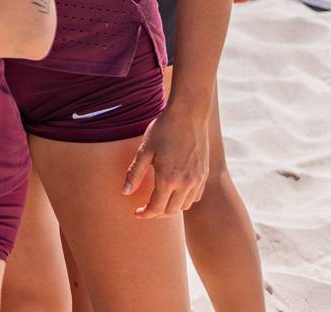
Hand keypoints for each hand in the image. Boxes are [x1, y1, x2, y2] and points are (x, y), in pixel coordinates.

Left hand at [123, 103, 211, 218]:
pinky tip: (175, 193)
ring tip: (159, 202)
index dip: (146, 214)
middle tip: (146, 210)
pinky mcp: (204, 174)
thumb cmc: (163, 130)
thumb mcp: (144, 151)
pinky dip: (185, 200)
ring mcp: (198, 180)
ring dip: (171, 208)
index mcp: (168, 179)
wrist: (188, 115)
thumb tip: (126, 192)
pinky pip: (196, 196)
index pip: (157, 208)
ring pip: (185, 206)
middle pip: (171, 211)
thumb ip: (135, 174)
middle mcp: (185, 183)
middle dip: (157, 214)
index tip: (137, 213)